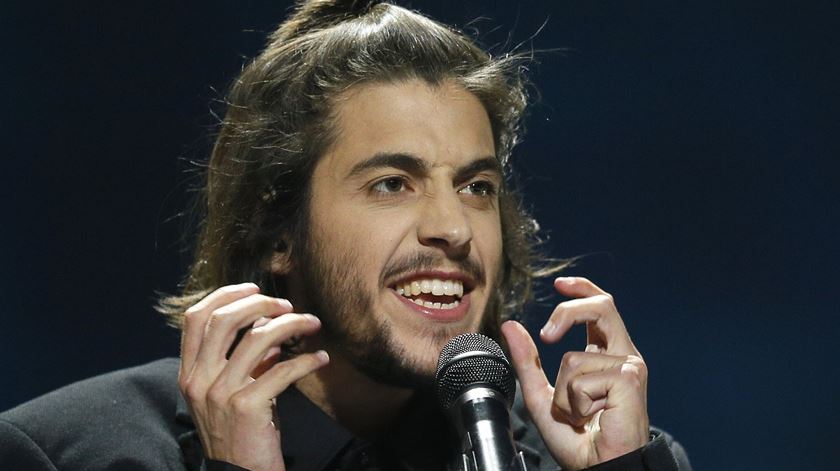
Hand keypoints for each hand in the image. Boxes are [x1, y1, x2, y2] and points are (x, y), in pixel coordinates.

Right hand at [178, 283, 328, 470]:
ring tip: (312, 324)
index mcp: (189, 373)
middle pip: (224, 319)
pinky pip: (282, 370)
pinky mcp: (247, 407)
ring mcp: (220, 394)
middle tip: (287, 305)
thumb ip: (244, 360)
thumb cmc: (240, 432)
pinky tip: (320, 358)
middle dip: (260, 303)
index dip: (224, 295)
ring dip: (291, 324)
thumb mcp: (230, 393)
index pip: (195, 319)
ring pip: (258, 338)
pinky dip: (306, 360)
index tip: (253, 289)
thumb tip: (268, 327)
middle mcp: (199, 380)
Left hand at [501, 277, 648, 469]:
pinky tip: (593, 418)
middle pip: (602, 307)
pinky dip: (574, 402)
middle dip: (568, 312)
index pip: (600, 307)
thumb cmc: (578, 440)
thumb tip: (510, 325)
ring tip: (580, 415)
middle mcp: (622, 357)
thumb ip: (527, 361)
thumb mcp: (543, 396)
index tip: (559, 284)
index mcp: (606, 355)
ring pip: (574, 357)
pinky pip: (580, 377)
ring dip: (563, 393)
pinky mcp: (630, 379)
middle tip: (547, 335)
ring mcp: (630, 367)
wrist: (597, 467)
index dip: (582, 289)